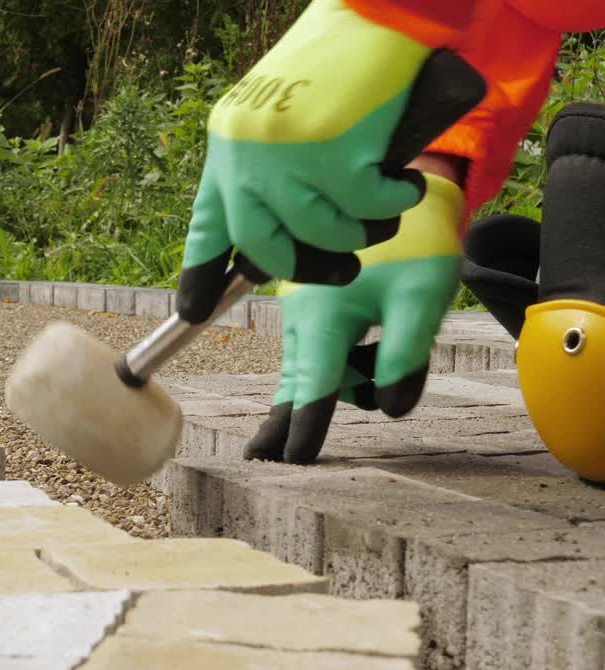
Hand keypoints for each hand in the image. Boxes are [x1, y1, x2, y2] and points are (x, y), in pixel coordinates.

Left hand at [177, 0, 442, 322]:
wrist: (376, 9)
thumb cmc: (339, 61)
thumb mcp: (281, 113)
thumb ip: (270, 167)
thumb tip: (271, 237)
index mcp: (228, 144)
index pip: (208, 222)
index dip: (201, 271)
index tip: (195, 311)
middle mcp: (245, 152)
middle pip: (262, 246)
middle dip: (303, 268)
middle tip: (339, 271)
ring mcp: (285, 154)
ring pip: (321, 234)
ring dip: (359, 231)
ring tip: (379, 206)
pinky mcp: (333, 152)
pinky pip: (366, 210)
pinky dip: (393, 202)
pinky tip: (402, 182)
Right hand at [244, 172, 464, 463]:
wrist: (409, 197)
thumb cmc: (417, 245)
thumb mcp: (420, 301)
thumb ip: (405, 357)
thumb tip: (391, 408)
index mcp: (323, 315)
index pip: (316, 385)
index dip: (306, 425)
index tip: (293, 458)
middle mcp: (303, 314)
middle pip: (299, 380)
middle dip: (284, 418)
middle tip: (263, 457)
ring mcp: (304, 309)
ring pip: (316, 365)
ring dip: (348, 379)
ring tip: (392, 359)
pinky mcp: (313, 305)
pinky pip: (321, 348)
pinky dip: (342, 363)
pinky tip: (376, 352)